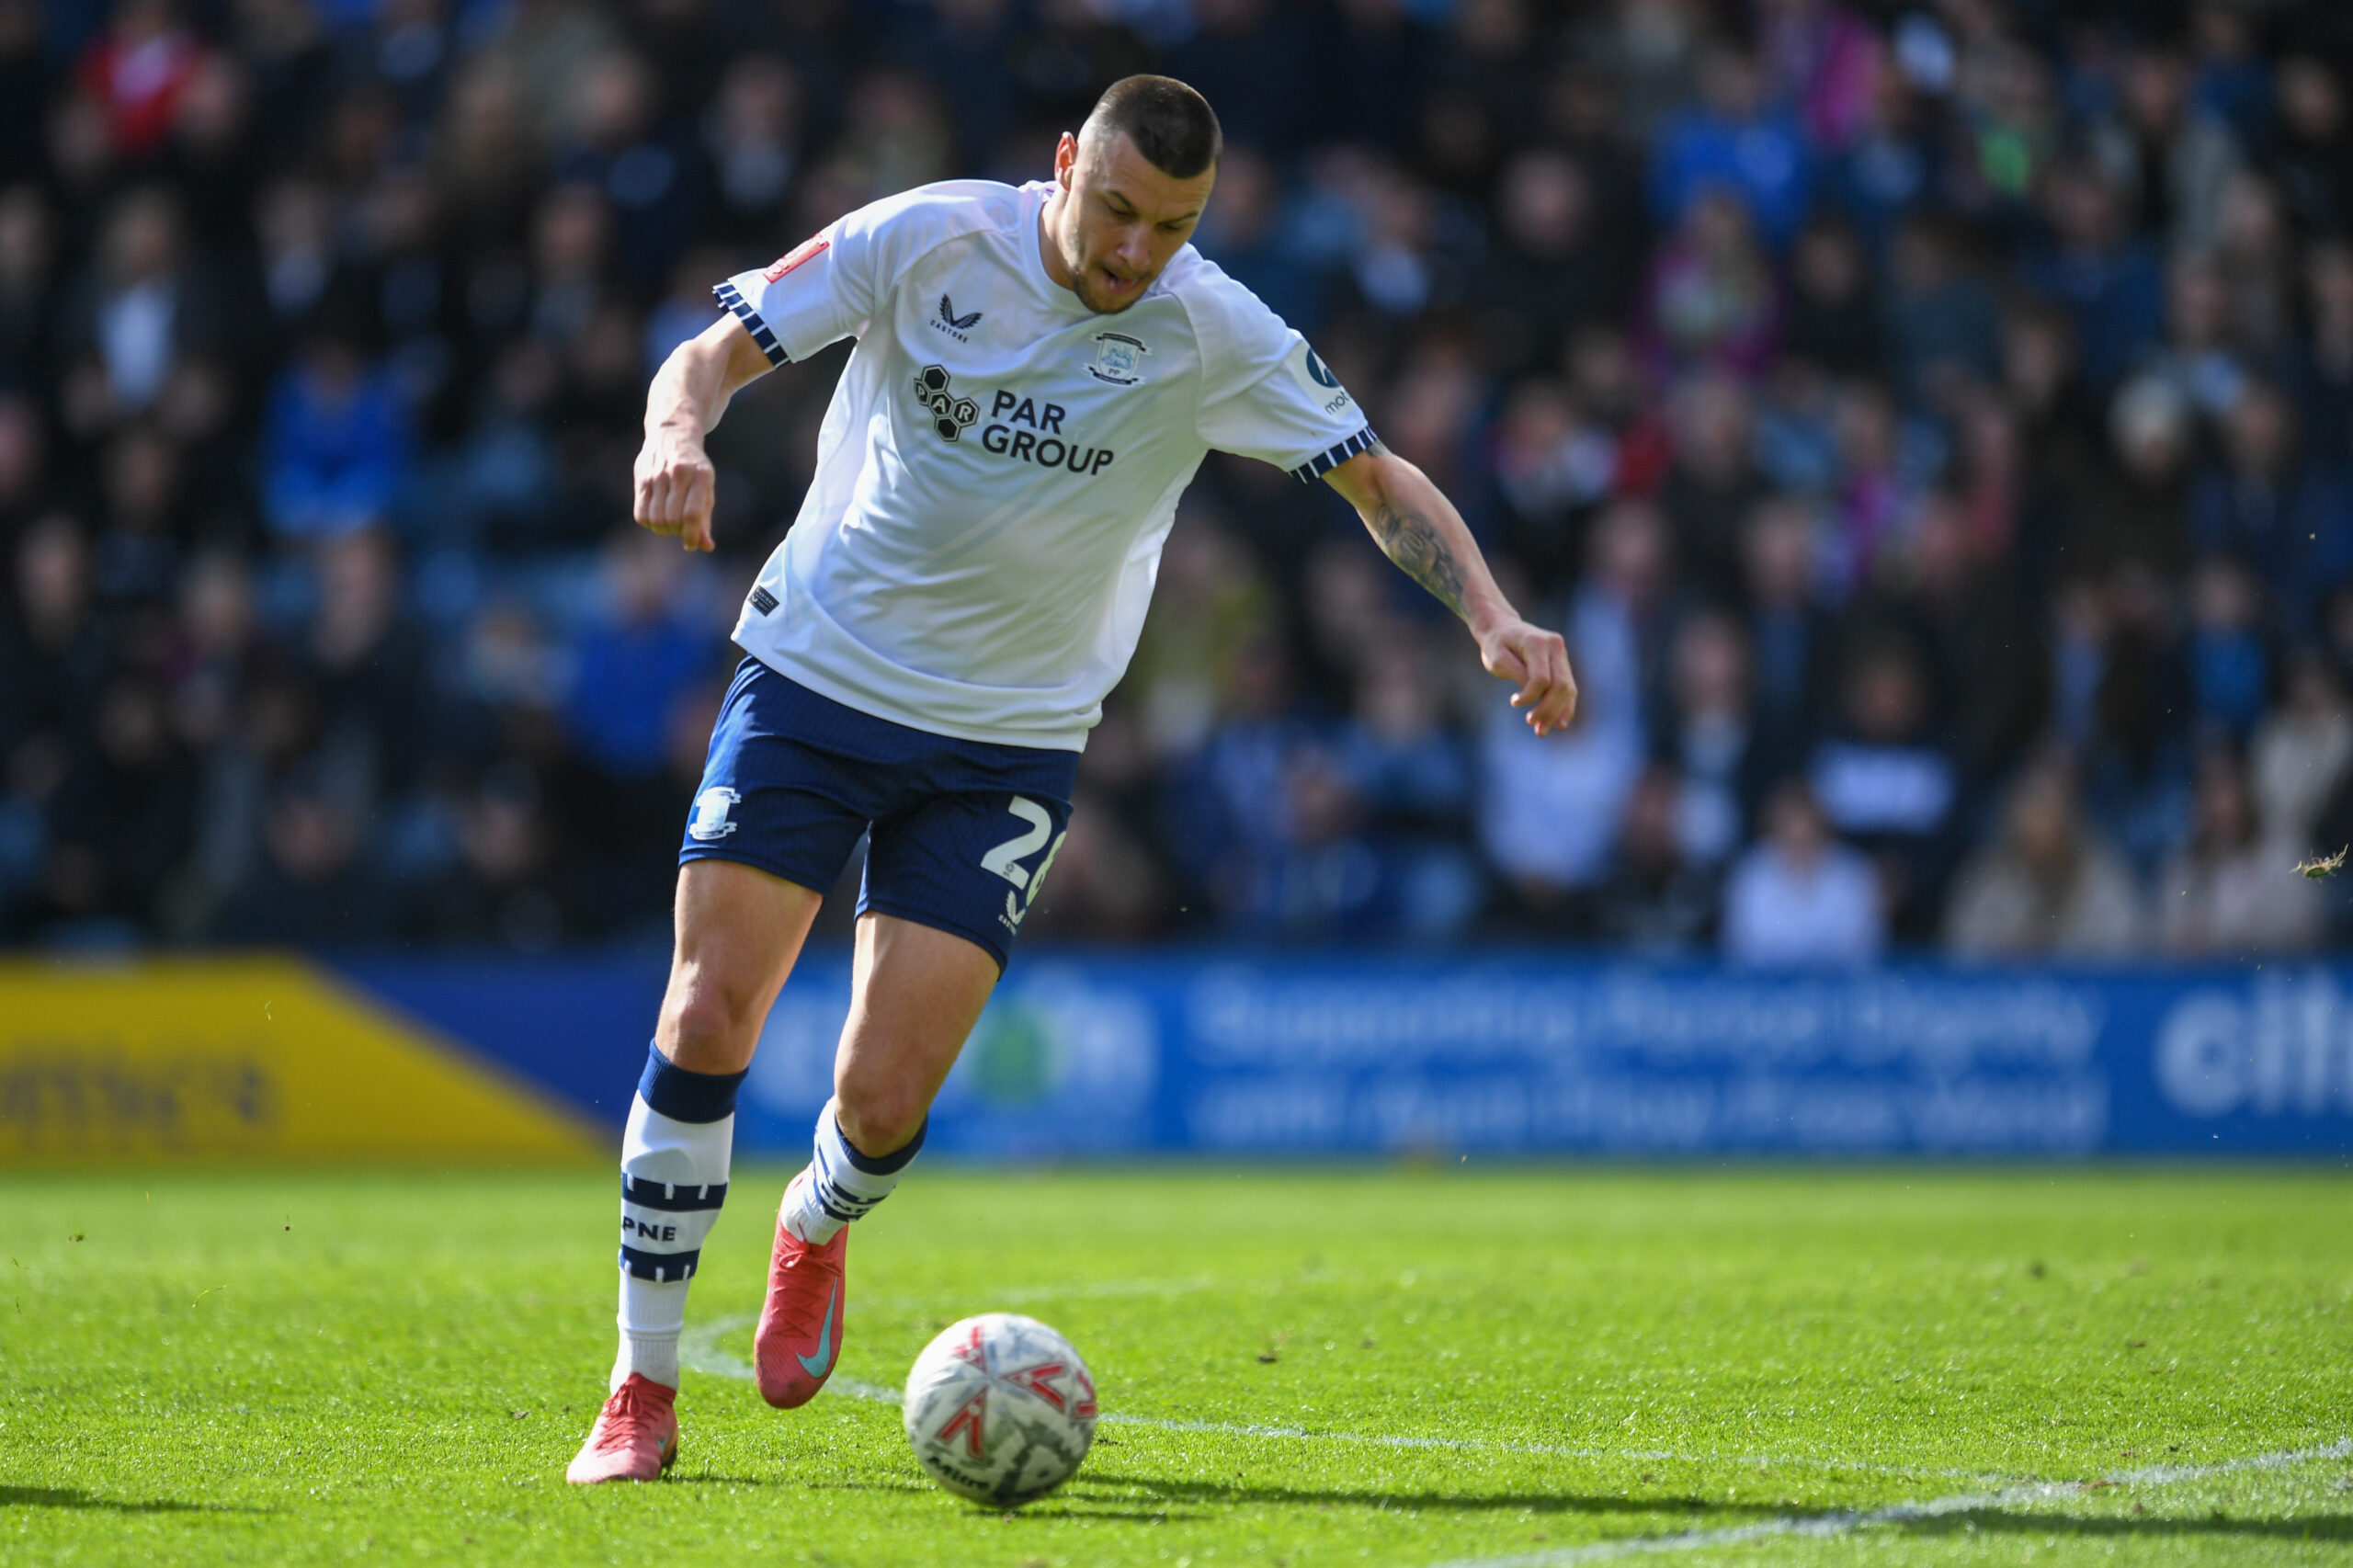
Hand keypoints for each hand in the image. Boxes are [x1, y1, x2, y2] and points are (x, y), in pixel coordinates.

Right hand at [634, 425, 716, 552]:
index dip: (691, 536)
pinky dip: (649, 523)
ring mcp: (657, 475)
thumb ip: (705, 519)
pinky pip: (640, 514)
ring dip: (662, 529)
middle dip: (677, 532)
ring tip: (669, 523)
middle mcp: (679, 474)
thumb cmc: (694, 470)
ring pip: (655, 519)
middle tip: (680, 528)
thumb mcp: (706, 489)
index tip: (690, 545)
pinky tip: (656, 516)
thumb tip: (706, 547)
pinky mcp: (641, 478)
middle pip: (672, 519)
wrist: (672, 435)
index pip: (692, 514)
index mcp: (701, 476)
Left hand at [1476, 613, 1576, 736]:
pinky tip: (1559, 722)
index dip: (1530, 696)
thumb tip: (1534, 694)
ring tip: (1541, 731)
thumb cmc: (1496, 644)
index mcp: (1537, 642)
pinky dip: (1565, 706)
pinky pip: (1569, 687)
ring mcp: (1561, 653)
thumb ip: (1516, 674)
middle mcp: (1555, 645)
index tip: (1514, 702)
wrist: (1502, 627)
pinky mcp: (1562, 661)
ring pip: (1567, 689)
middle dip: (1548, 710)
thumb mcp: (1497, 659)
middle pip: (1560, 686)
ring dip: (1557, 713)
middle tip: (1533, 728)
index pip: (1541, 678)